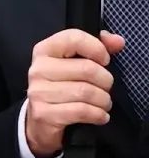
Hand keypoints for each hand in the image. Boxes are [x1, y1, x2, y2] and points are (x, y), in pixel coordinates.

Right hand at [24, 29, 124, 157]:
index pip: (73, 38)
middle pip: (87, 69)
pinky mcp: (44, 113)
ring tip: (103, 103)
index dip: (97, 48)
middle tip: (105, 87)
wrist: (41, 119)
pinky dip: (98, 114)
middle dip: (105, 81)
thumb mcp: (75, 63)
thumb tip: (118, 41)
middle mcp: (39, 69)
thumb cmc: (62, 86)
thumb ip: (97, 48)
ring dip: (104, 100)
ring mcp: (39, 92)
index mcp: (44, 50)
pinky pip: (82, 111)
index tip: (104, 60)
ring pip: (87, 92)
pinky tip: (99, 115)